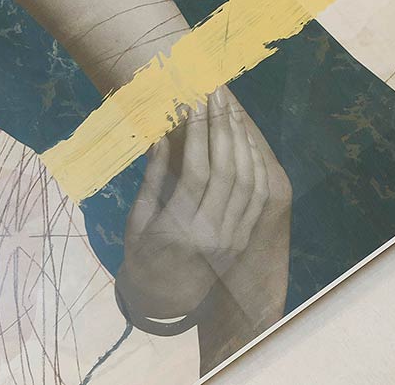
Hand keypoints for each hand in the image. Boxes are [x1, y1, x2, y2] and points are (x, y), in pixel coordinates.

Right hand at [115, 87, 279, 325]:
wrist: (164, 301)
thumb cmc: (141, 256)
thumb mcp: (137, 219)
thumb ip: (152, 177)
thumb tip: (160, 134)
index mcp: (179, 229)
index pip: (196, 171)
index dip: (197, 133)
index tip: (193, 100)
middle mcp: (212, 233)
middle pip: (227, 170)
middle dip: (222, 126)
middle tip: (215, 93)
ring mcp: (232, 237)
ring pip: (248, 180)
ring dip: (241, 139)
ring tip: (230, 108)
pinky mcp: (243, 238)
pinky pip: (257, 196)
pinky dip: (255, 163)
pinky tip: (245, 139)